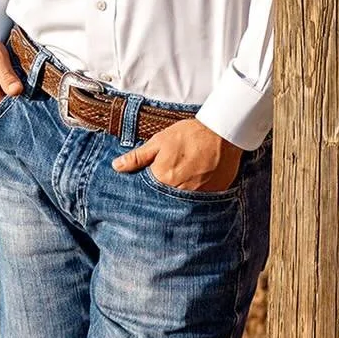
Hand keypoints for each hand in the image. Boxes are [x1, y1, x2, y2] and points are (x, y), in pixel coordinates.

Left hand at [112, 118, 241, 192]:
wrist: (222, 133)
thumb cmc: (189, 135)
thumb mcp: (159, 141)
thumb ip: (138, 157)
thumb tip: (117, 167)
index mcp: (162, 178)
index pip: (146, 193)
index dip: (144, 191)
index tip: (146, 186)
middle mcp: (179, 192)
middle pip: (164, 201)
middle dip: (161, 196)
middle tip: (167, 183)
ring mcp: (197, 196)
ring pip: (181, 205)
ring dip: (178, 198)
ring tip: (181, 185)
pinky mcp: (213, 196)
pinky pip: (200, 203)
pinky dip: (195, 198)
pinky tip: (196, 186)